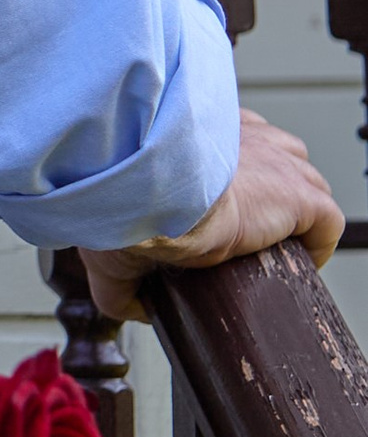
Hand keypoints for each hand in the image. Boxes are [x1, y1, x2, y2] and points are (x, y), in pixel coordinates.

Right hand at [81, 105, 346, 324]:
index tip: (220, 205)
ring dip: (293, 214)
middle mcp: (242, 136)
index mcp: (198, 131)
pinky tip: (299, 262)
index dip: (230, 177)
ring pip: (304, 182)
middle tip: (246, 228)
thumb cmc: (121, 205)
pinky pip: (326, 221)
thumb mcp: (110, 245)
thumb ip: (122, 277)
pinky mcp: (297, 195)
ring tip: (274, 246)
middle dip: (267, 189)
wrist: (146, 196)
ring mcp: (275, 163)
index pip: (229, 142)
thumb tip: (134, 305)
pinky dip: (318, 243)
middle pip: (274, 156)